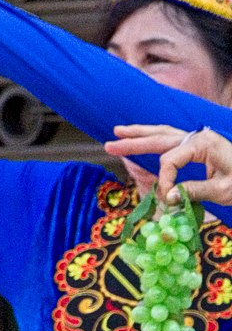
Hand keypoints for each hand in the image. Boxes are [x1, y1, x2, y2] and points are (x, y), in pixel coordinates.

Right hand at [107, 123, 231, 206]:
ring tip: (118, 132)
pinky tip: (144, 138)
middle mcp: (199, 138)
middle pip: (160, 136)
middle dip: (134, 140)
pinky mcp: (201, 147)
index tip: (165, 198)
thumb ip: (192, 192)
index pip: (169, 160)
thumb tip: (166, 197)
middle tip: (110, 144)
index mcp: (204, 144)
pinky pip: (172, 140)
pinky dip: (155, 138)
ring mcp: (200, 140)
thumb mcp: (223, 190)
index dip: (163, 179)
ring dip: (141, 133)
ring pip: (164, 133)